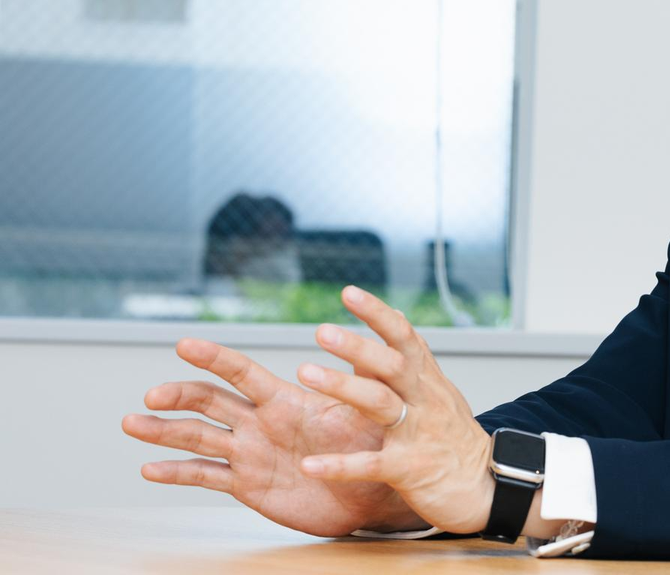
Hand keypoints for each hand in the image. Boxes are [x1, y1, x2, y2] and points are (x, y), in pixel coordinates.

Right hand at [122, 337, 425, 536]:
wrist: (372, 491)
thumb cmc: (374, 444)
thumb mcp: (370, 410)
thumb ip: (363, 381)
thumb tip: (371, 343)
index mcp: (286, 400)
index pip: (244, 373)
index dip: (216, 358)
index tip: (185, 343)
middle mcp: (261, 422)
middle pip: (211, 401)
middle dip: (180, 396)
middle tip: (152, 395)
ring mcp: (250, 452)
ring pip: (199, 437)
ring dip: (164, 431)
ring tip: (130, 423)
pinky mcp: (248, 485)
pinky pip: (207, 477)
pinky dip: (177, 473)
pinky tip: (149, 469)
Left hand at [295, 285, 497, 534]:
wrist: (488, 486)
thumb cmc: (455, 437)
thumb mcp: (438, 391)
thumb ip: (412, 356)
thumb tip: (395, 311)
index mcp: (428, 380)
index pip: (404, 337)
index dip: (378, 314)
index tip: (348, 292)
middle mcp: (424, 400)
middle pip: (391, 365)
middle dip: (357, 346)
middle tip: (322, 331)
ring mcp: (417, 433)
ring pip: (379, 403)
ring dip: (342, 385)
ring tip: (305, 372)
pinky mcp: (410, 469)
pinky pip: (371, 464)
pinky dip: (339, 465)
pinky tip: (309, 465)